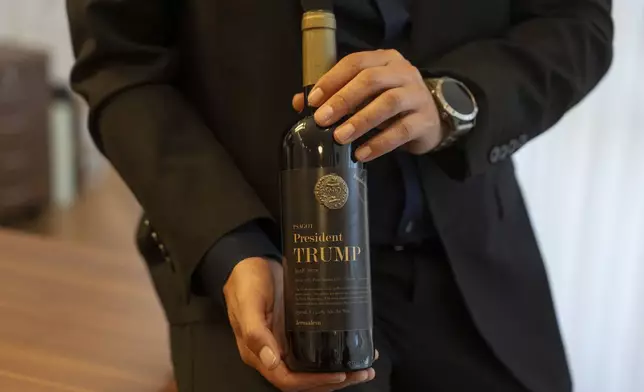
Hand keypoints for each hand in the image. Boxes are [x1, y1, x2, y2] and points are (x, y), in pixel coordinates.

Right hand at [223, 257, 375, 390]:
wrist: (248, 261)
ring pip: (312, 368)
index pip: (286, 379)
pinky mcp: (297, 330)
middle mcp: (274, 352)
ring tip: (365, 368)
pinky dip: (335, 353)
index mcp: (258, 353)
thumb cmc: (246, 282)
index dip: (312, 382)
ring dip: (338, 372)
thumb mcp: (248, 303)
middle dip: (333, 381)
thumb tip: (272, 362)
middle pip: (304, 379)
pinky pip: (316, 349)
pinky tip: (355, 347)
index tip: (339, 375)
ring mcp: (286, 342)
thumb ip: (255, 332)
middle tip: (363, 373)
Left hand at [293, 49, 442, 160]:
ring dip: (360, 121)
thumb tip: (299, 103)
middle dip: (343, 100)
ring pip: (388, 104)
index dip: (332, 80)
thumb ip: (335, 94)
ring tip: (340, 137)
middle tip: (323, 120)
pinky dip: (379, 143)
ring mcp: (417, 95)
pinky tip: (362, 153)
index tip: (313, 101)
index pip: (355, 62)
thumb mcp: (365, 95)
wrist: (431, 120)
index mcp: (385, 60)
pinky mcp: (425, 120)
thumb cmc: (391, 104)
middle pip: (371, 80)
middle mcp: (403, 72)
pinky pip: (401, 130)